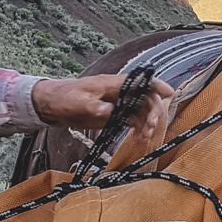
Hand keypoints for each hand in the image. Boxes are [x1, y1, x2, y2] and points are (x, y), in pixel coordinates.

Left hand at [32, 74, 174, 142]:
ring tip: (143, 137)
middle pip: (146, 99)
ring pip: (142, 112)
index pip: (140, 81)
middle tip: (150, 127)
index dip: (155, 85)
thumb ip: (94, 106)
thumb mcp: (77, 102)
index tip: (168, 93)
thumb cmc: (65, 97)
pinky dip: (138, 130)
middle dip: (153, 112)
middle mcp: (120, 92)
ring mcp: (119, 104)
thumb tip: (110, 111)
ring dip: (147, 124)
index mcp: (113, 83)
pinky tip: (138, 140)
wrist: (54, 105)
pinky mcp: (115, 116)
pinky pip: (133, 121)